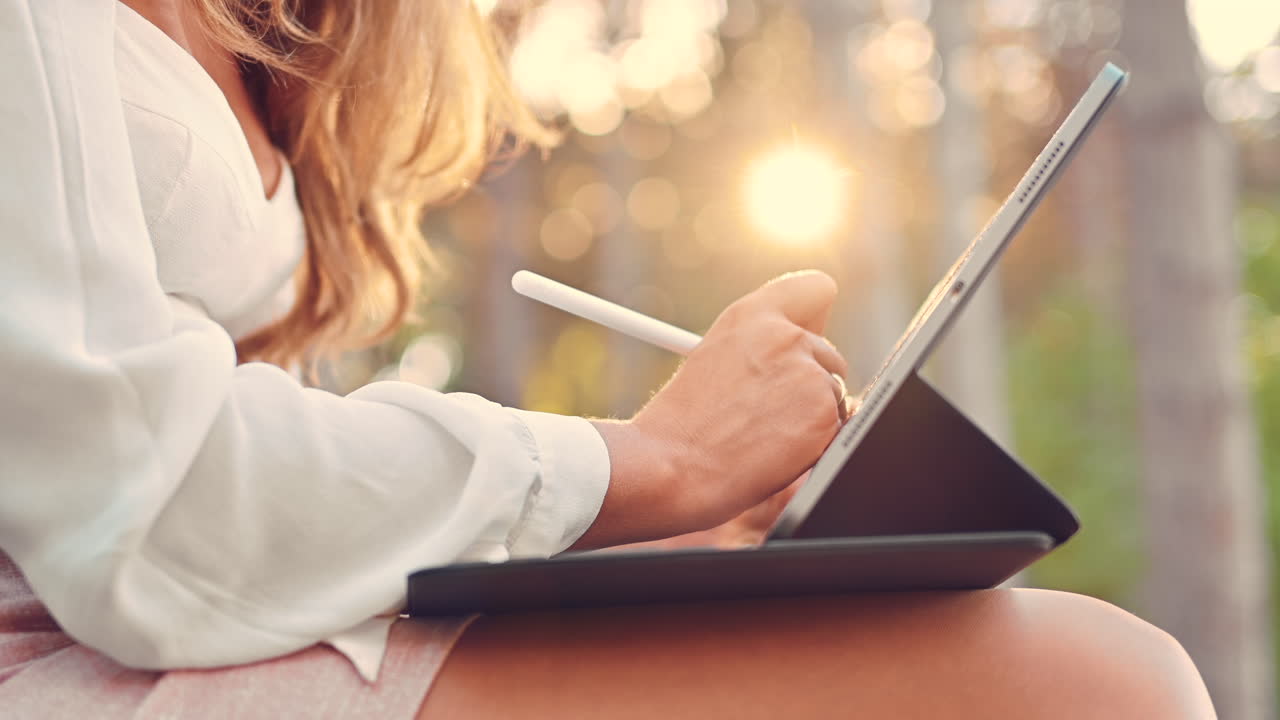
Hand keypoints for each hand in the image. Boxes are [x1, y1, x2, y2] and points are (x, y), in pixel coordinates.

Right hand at [574, 272, 846, 548]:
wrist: (672, 466)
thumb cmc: (681, 425)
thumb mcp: (712, 359)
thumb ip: (760, 345)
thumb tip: (803, 352)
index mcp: (751, 315)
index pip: (816, 289)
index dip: (814, 316)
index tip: (808, 333)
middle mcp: (785, 335)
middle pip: (828, 353)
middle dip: (810, 380)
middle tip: (772, 408)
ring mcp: (809, 373)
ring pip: (833, 395)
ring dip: (811, 416)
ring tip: (762, 434)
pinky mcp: (825, 412)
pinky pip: (837, 428)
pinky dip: (815, 443)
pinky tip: (776, 451)